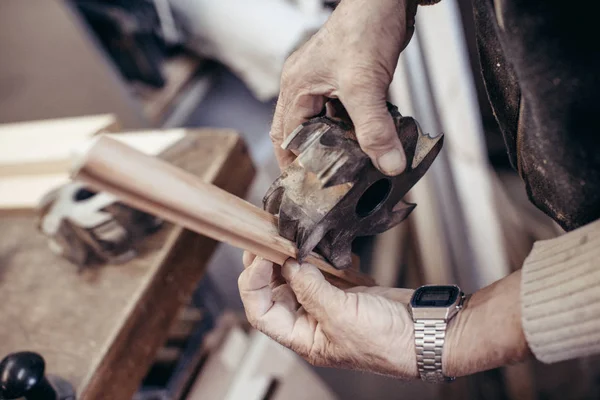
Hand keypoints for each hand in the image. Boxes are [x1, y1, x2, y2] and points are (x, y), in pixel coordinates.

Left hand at [238, 252, 418, 376]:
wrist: (424, 330)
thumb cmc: (386, 341)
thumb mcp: (341, 316)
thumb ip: (310, 289)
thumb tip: (288, 264)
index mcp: (303, 337)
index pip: (261, 312)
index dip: (253, 285)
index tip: (260, 258)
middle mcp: (309, 321)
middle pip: (273, 291)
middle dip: (266, 265)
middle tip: (265, 239)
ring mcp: (325, 303)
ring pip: (293, 277)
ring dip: (289, 257)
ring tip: (286, 238)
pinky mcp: (341, 288)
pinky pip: (317, 269)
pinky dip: (314, 256)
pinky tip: (315, 247)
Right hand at [271, 0, 417, 174]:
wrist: (387, 0)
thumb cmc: (364, 28)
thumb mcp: (365, 85)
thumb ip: (375, 128)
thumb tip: (388, 164)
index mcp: (296, 87)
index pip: (284, 136)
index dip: (292, 163)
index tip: (305, 187)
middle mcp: (305, 85)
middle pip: (298, 132)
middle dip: (310, 156)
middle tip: (323, 181)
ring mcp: (324, 81)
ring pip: (321, 122)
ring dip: (333, 142)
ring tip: (346, 166)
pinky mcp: (345, 78)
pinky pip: (341, 111)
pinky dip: (350, 127)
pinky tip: (365, 138)